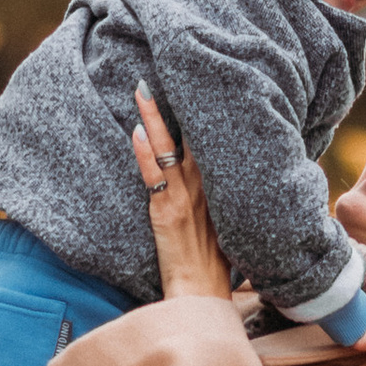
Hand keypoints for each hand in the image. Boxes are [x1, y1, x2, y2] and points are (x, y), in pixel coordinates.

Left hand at [131, 83, 228, 300]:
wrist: (203, 298)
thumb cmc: (215, 268)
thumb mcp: (228, 227)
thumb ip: (225, 201)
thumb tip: (228, 184)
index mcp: (221, 189)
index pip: (212, 142)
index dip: (204, 111)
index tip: (197, 81)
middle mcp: (207, 188)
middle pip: (193, 136)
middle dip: (181, 101)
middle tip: (167, 67)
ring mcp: (187, 200)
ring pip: (170, 150)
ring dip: (155, 119)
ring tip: (141, 90)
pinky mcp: (167, 214)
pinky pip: (154, 178)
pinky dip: (144, 155)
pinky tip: (136, 132)